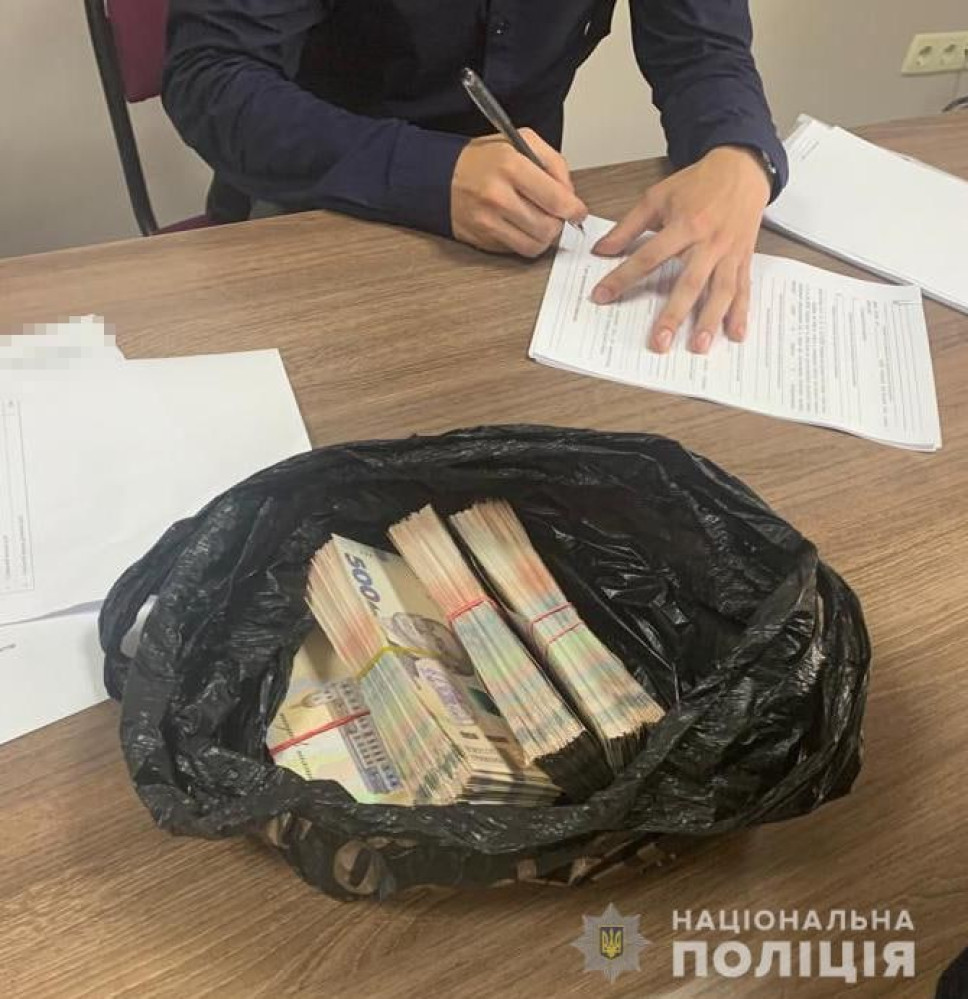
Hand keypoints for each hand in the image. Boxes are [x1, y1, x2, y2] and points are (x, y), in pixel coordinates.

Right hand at [451, 129, 587, 257]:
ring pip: (535, 245)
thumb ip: (553, 162)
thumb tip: (570, 194)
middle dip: (558, 223)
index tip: (578, 212)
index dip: (574, 210)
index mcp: (511, 166)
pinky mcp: (483, 240)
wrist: (439, 177)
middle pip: (548, 227)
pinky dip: (526, 242)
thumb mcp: (520, 141)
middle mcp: (498, 196)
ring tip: (540, 222)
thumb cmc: (483, 160)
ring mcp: (488, 222)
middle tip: (555, 215)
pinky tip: (522, 227)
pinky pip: (517, 250)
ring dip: (544, 237)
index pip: (556, 199)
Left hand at [591, 146, 771, 352]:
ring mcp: (729, 253)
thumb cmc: (699, 184)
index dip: (623, 277)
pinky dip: (741, 313)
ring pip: (720, 291)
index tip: (602, 297)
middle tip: (659, 342)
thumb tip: (602, 249)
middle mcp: (708, 242)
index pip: (648, 257)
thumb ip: (628, 227)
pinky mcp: (744, 260)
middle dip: (674, 315)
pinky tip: (737, 335)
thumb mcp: (658, 197)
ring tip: (699, 346)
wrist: (742, 169)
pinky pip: (743, 289)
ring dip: (710, 321)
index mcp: (684, 225)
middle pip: (689, 283)